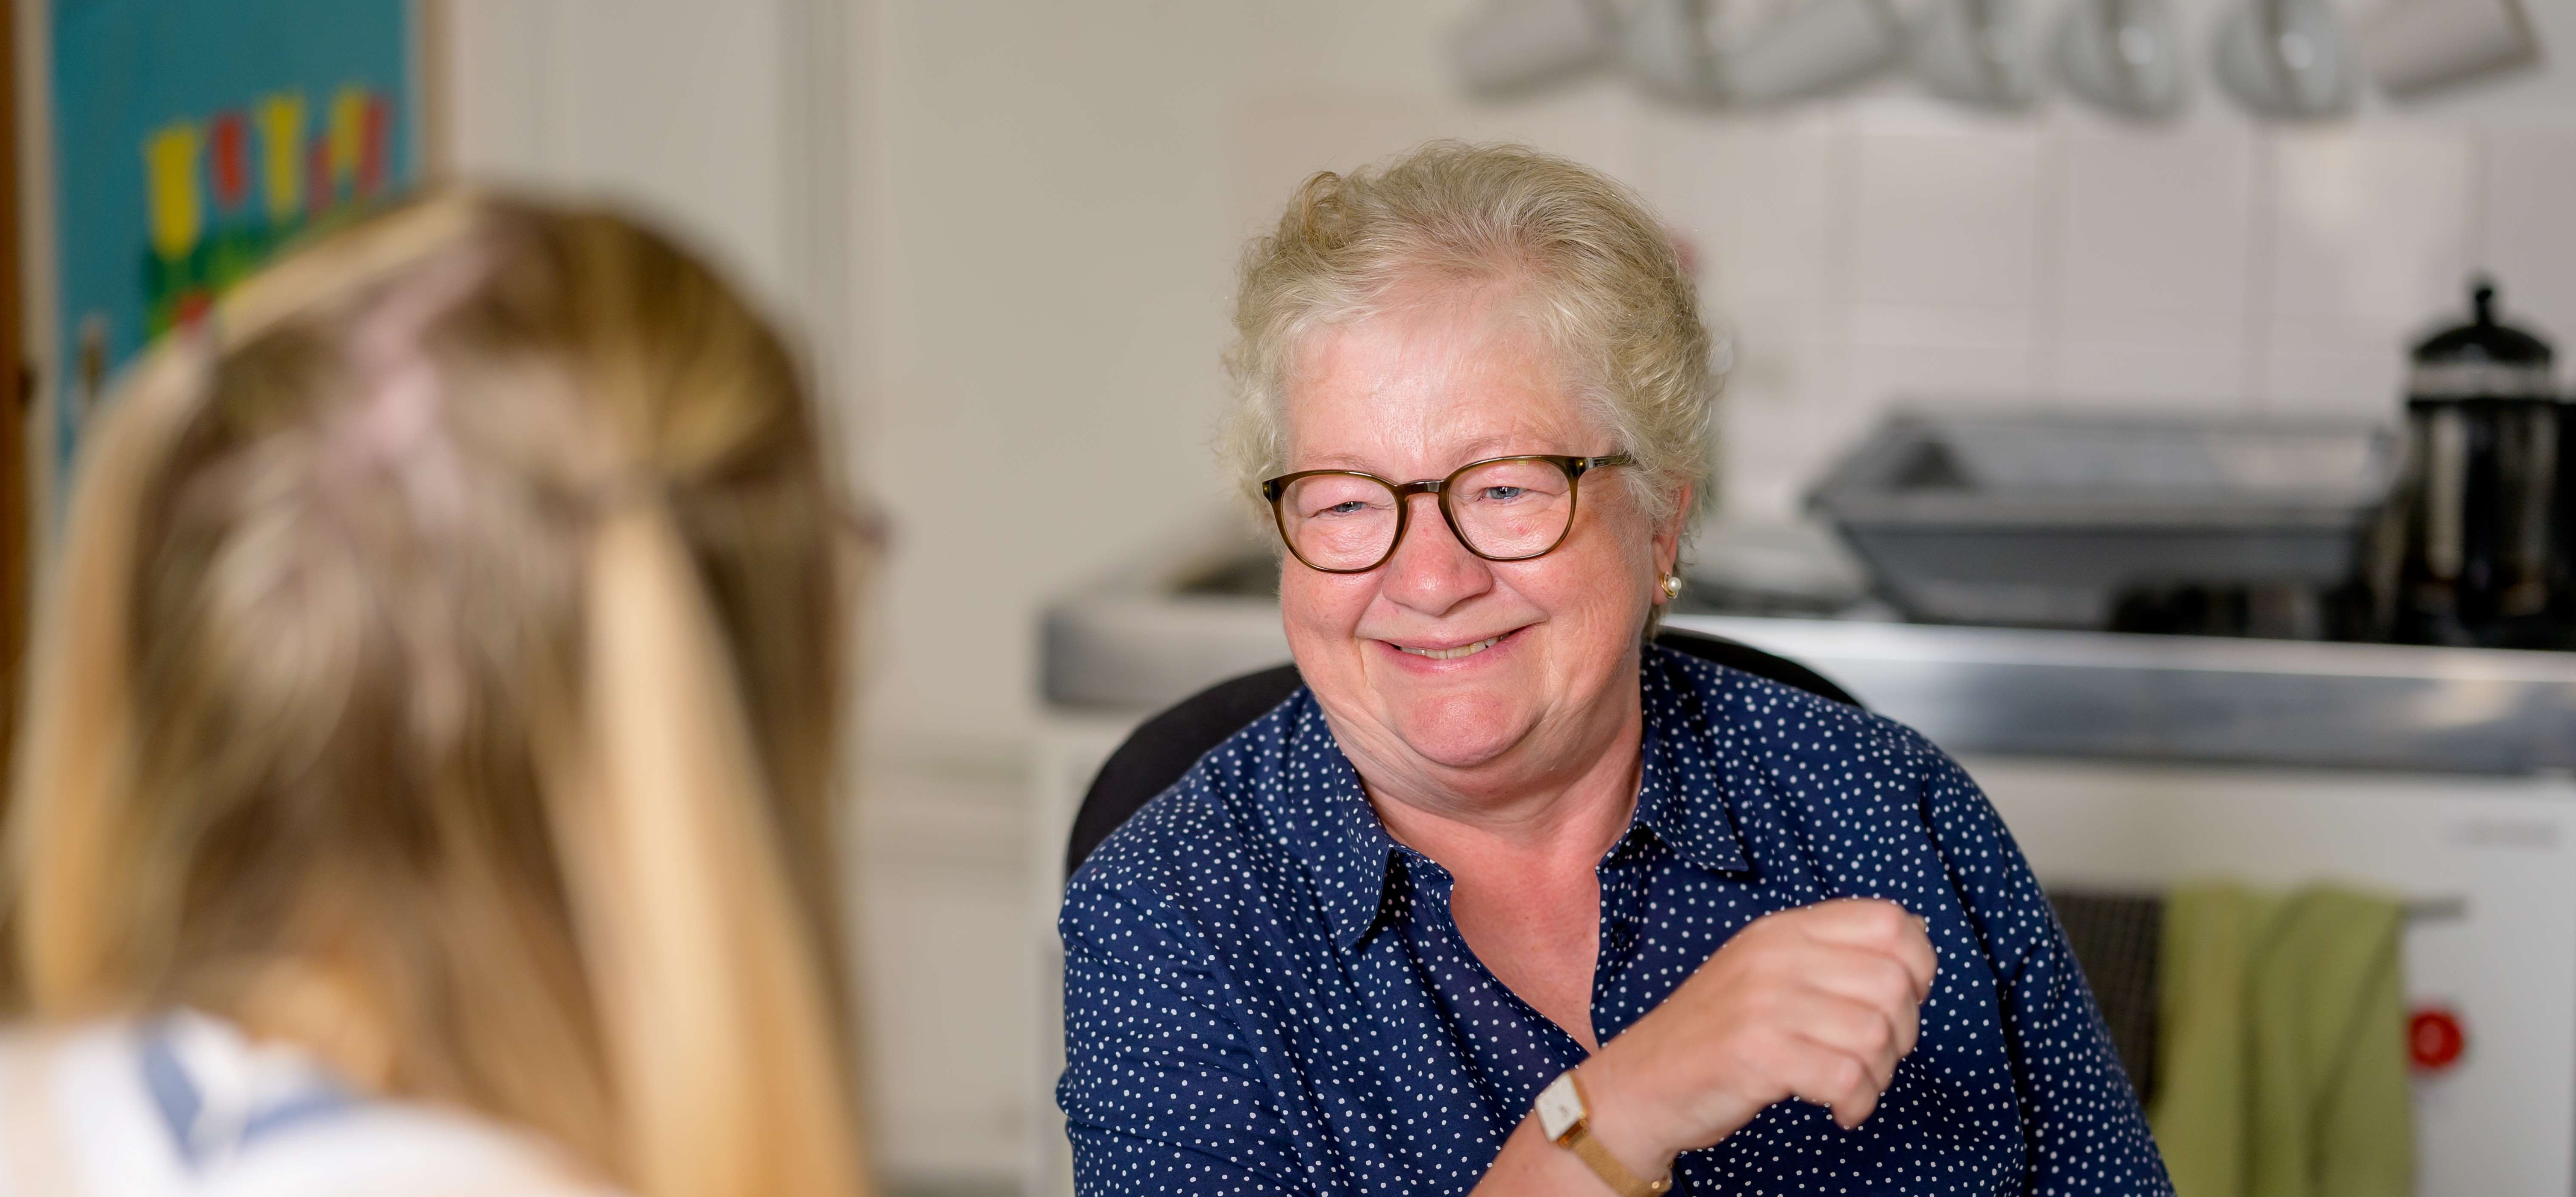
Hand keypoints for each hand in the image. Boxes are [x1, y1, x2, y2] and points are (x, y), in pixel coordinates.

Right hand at [1581, 899, 1935, 1167]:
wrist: (1639, 1084)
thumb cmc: (1714, 1035)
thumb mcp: (1768, 972)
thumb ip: (1831, 953)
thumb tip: (1917, 937)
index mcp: (1784, 930)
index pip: (1890, 921)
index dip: (1919, 965)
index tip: (1903, 1001)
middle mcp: (1775, 956)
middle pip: (1894, 983)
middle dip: (1904, 1034)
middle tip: (1876, 1058)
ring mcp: (1764, 1002)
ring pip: (1876, 1034)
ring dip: (1879, 1075)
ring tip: (1853, 1086)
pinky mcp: (1756, 1053)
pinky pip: (1847, 1077)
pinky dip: (1857, 1104)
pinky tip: (1841, 1111)